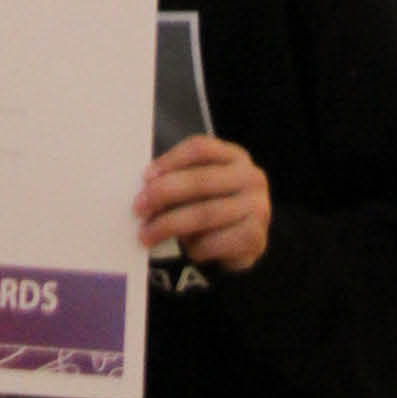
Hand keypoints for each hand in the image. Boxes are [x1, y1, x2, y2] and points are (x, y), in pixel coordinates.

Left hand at [139, 135, 269, 270]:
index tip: (145, 176)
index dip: (171, 160)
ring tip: (147, 234)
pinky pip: (215, 242)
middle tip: (138, 208)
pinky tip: (183, 250)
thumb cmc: (213, 205)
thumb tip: (144, 188)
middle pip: (201, 180)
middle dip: (164, 193)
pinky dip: (193, 247)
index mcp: (235, 156)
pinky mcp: (255, 238)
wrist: (243, 242)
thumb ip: (179, 179)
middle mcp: (251, 178)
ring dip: (170, 225)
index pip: (200, 148)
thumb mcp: (199, 186)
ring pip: (205, 213)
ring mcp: (258, 208)